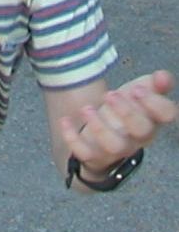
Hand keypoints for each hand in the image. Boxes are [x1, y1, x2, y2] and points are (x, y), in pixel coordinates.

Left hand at [59, 69, 176, 175]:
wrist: (100, 136)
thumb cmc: (124, 112)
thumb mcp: (137, 94)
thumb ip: (152, 84)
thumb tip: (163, 76)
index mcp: (151, 119)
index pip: (166, 115)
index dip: (155, 103)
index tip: (137, 89)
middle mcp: (137, 137)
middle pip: (142, 131)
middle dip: (127, 112)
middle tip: (110, 95)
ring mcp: (116, 149)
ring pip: (115, 145)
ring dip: (100, 126)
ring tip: (86, 108)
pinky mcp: (94, 156)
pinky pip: (85, 153)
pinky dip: (73, 138)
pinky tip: (65, 121)